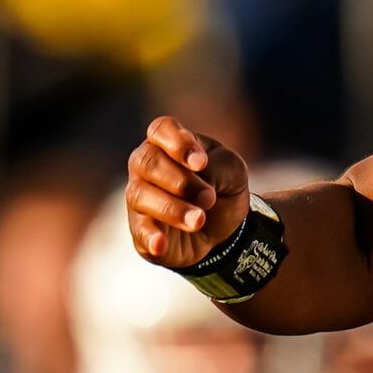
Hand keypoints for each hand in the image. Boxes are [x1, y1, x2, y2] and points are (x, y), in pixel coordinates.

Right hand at [126, 116, 249, 269]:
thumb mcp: (233, 170)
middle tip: (208, 197)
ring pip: (140, 195)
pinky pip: (138, 230)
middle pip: (147, 162)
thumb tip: (199, 174)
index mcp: (169, 143)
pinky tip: (161, 244)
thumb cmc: (223, 186)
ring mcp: (139, 198)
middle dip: (180, 180)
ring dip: (173, 209)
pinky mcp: (141, 229)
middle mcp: (146, 166)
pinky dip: (150, 237)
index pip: (161, 129)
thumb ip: (218, 165)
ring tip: (199, 220)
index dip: (178, 143)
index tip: (201, 163)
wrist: (226, 228)